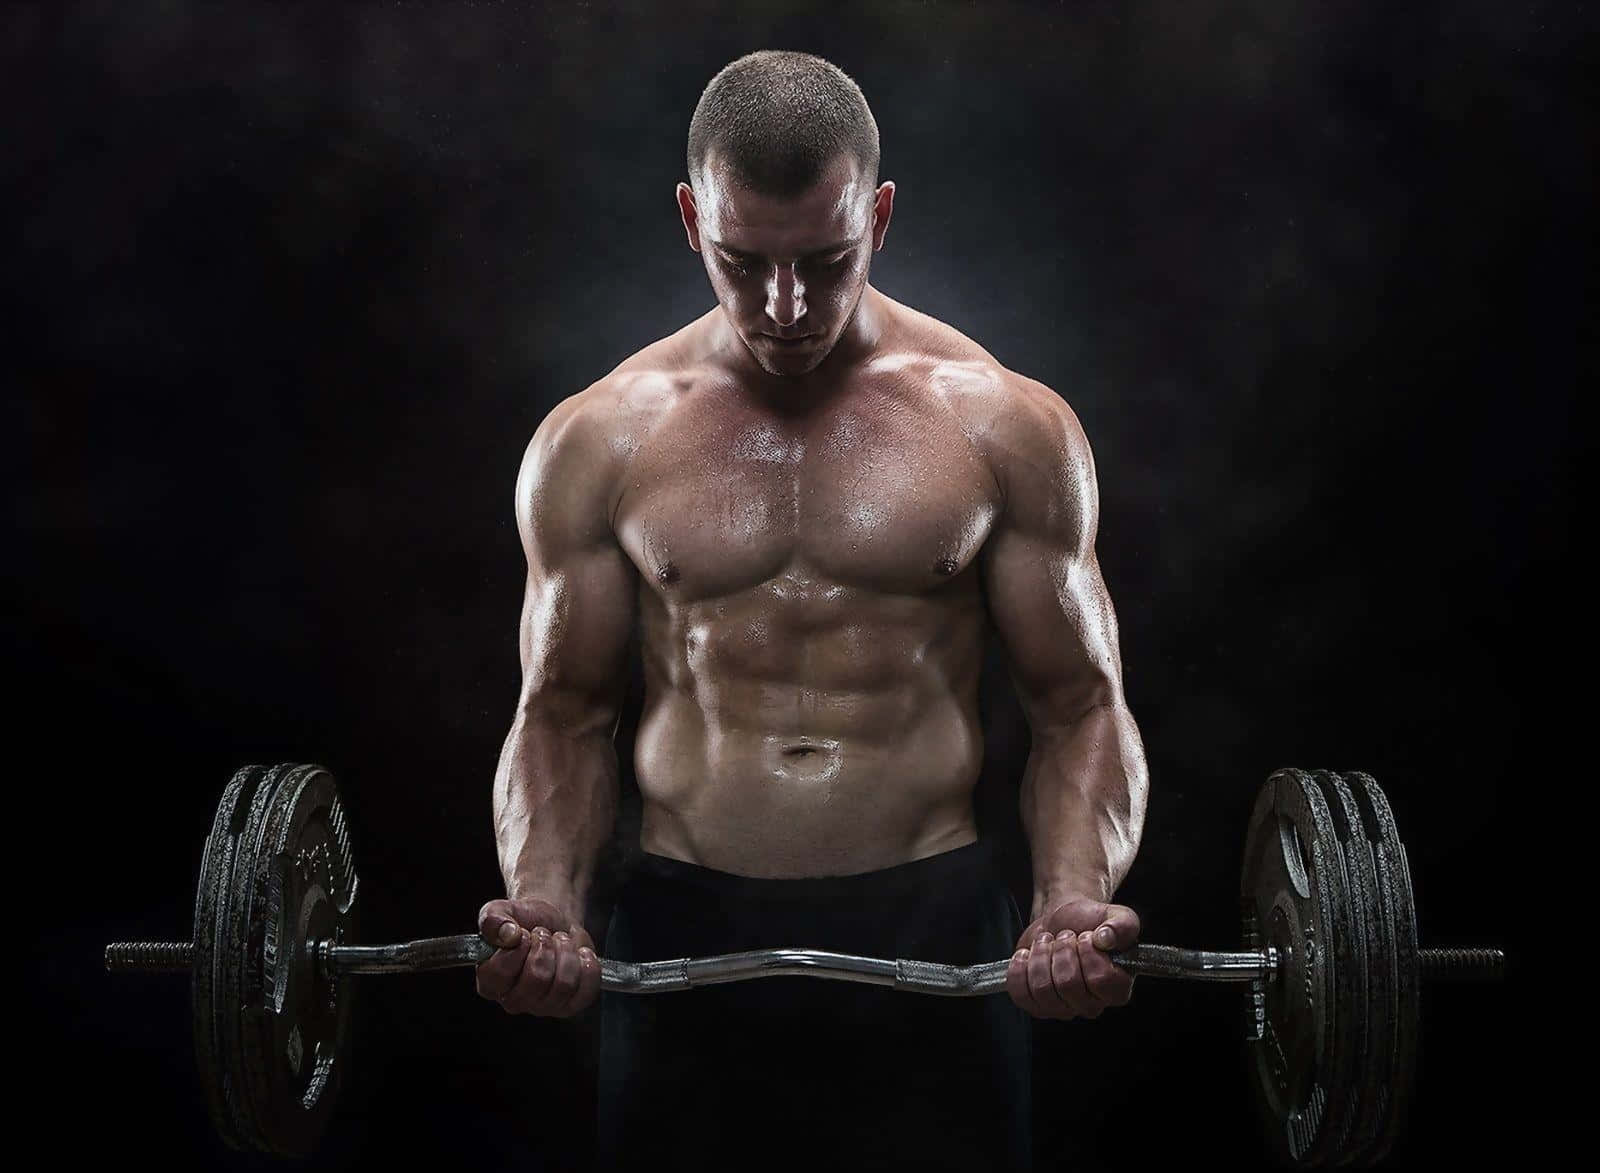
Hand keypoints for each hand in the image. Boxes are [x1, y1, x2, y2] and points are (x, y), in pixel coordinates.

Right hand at [475, 897, 600, 1016]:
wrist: (553, 922)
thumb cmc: (524, 921)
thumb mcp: (503, 910)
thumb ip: (494, 919)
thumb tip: (507, 934)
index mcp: (490, 982)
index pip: (501, 972)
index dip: (518, 946)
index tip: (523, 933)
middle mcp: (513, 1000)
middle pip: (537, 979)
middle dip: (546, 946)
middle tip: (544, 935)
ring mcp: (543, 1007)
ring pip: (564, 984)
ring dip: (567, 952)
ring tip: (560, 942)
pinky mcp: (570, 1006)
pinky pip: (586, 990)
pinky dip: (588, 966)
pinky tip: (580, 954)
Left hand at [1005, 894, 1139, 1019]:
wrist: (1062, 920)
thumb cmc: (1091, 923)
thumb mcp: (1116, 915)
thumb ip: (1123, 925)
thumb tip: (1105, 939)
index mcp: (1117, 989)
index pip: (1101, 980)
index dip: (1088, 953)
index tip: (1086, 936)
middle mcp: (1091, 1005)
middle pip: (1068, 984)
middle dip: (1062, 949)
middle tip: (1065, 936)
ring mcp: (1062, 1009)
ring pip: (1042, 989)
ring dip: (1041, 955)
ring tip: (1048, 942)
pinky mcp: (1036, 1005)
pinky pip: (1020, 994)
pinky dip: (1019, 968)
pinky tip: (1027, 954)